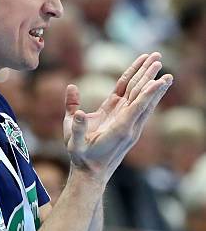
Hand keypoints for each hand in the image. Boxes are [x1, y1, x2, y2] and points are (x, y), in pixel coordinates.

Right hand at [63, 52, 172, 181]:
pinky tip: (147, 77)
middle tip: (157, 57)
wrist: (91, 174)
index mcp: (119, 129)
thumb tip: (71, 93)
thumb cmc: (81, 157)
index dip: (147, 92)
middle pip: (140, 95)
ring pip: (140, 95)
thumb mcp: (73, 141)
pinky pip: (134, 100)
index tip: (158, 79)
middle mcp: (129, 125)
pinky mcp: (124, 121)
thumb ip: (73, 120)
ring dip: (147, 77)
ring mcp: (129, 123)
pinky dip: (141, 87)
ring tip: (156, 61)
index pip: (136, 107)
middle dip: (149, 75)